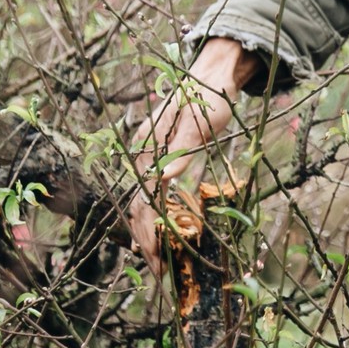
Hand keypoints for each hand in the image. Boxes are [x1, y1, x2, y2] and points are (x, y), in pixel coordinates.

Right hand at [126, 37, 258, 275]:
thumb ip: (183, 148)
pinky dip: (152, 216)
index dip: (148, 233)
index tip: (156, 259)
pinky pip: (149, 193)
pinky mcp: (159, 158)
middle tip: (159, 272)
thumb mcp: (200, 121)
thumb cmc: (208, 97)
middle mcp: (142, 153)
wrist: (211, 76)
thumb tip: (165, 180)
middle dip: (146, 241)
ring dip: (148, 232)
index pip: (141, 200)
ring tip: (157, 260)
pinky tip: (159, 233)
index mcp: (147, 146)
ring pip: (140, 202)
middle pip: (137, 206)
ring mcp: (148, 156)